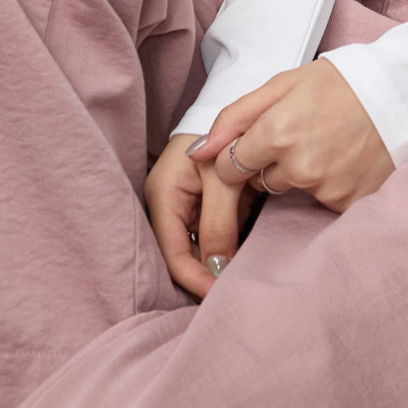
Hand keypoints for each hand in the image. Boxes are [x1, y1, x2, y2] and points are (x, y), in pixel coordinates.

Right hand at [144, 132, 258, 299]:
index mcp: (163, 196)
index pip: (173, 252)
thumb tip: (220, 269)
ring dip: (220, 262)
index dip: (195, 277)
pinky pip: (217, 233)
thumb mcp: (221, 177)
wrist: (241, 112)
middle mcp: (170, 205)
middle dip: (207, 274)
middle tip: (231, 295)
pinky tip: (244, 257)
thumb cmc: (225, 136)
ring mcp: (189, 206)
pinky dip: (230, 245)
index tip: (218, 295)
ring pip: (203, 247)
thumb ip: (219, 221)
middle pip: (185, 254)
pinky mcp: (209, 204)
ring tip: (239, 282)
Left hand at [186, 59, 393, 224]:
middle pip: (260, 181)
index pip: (229, 167)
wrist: (399, 93)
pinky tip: (344, 159)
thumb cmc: (338, 84)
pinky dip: (328, 184)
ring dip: (301, 173)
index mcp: (277, 131)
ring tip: (328, 143)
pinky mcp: (346, 202)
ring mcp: (324, 187)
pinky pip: (319, 200)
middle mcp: (298, 165)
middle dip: (272, 162)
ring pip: (291, 190)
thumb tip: (196, 153)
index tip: (263, 139)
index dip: (243, 153)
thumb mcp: (283, 85)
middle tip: (304, 134)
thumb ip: (234, 117)